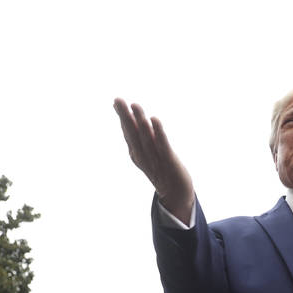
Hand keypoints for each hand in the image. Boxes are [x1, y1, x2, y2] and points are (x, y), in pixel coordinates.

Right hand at [113, 98, 194, 224]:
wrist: (177, 194)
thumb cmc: (162, 171)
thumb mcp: (147, 155)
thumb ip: (140, 140)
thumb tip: (131, 121)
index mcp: (136, 154)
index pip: (128, 133)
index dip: (122, 117)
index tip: (116, 102)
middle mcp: (143, 156)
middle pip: (133, 134)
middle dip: (125, 116)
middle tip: (117, 99)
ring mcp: (155, 159)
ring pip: (146, 137)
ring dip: (140, 121)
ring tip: (135, 105)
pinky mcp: (169, 161)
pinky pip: (162, 145)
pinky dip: (158, 132)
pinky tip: (154, 119)